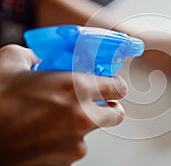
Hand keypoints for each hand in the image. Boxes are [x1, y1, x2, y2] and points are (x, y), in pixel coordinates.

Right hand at [0, 45, 126, 164]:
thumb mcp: (11, 62)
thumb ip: (34, 56)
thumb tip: (38, 58)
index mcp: (76, 87)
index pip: (118, 87)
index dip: (115, 85)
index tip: (112, 86)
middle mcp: (82, 116)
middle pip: (116, 113)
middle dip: (109, 108)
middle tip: (96, 104)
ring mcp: (75, 143)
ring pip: (92, 132)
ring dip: (81, 125)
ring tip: (56, 119)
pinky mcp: (65, 162)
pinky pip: (73, 148)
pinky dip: (66, 140)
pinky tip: (45, 134)